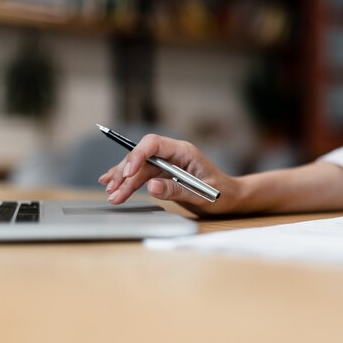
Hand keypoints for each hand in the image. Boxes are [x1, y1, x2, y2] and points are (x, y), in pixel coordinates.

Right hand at [98, 134, 241, 214]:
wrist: (232, 198)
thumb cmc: (222, 194)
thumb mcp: (201, 195)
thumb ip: (176, 190)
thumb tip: (151, 187)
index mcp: (184, 151)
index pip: (154, 144)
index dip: (137, 155)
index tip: (128, 173)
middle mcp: (173, 154)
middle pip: (142, 158)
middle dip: (126, 174)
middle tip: (114, 192)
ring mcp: (168, 164)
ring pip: (139, 168)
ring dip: (123, 181)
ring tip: (111, 194)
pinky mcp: (164, 174)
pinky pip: (142, 175)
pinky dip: (127, 179)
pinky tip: (110, 181)